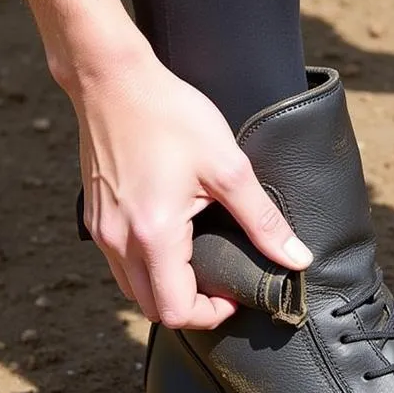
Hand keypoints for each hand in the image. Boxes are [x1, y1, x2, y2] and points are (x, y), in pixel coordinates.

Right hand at [72, 46, 311, 329]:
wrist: (113, 79)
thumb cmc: (171, 115)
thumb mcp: (228, 167)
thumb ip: (264, 220)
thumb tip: (298, 258)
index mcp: (154, 234)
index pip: (175, 311)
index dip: (211, 314)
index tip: (235, 294)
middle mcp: (119, 240)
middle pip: (150, 308)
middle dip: (189, 307)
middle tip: (222, 284)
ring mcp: (100, 229)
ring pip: (131, 288)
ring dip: (166, 288)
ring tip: (201, 262)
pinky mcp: (95, 215)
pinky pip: (119, 262)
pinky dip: (147, 267)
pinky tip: (174, 240)